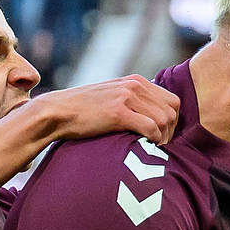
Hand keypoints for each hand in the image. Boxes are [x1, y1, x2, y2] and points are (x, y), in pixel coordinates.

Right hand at [38, 76, 180, 145]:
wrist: (57, 112)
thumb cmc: (83, 111)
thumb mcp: (112, 97)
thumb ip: (132, 101)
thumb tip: (151, 118)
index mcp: (135, 81)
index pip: (172, 100)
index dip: (172, 121)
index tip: (162, 136)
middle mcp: (134, 85)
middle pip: (172, 110)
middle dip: (170, 131)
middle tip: (158, 145)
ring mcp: (126, 97)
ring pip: (164, 119)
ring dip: (162, 138)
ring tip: (151, 148)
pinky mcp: (118, 113)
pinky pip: (150, 128)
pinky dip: (152, 140)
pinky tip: (143, 146)